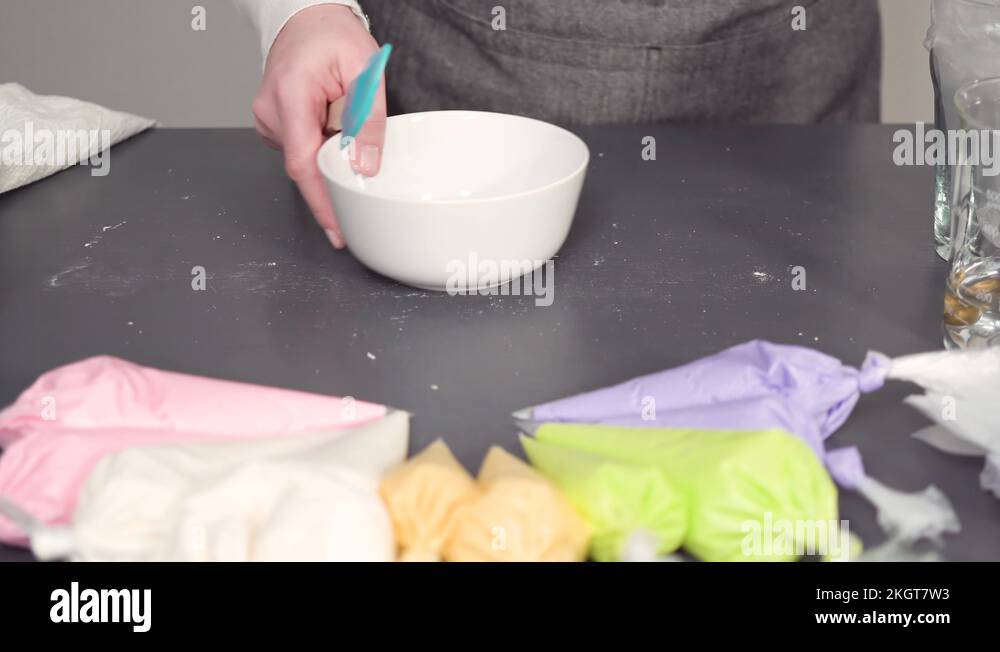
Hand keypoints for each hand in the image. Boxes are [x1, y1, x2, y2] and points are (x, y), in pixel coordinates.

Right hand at [251, 4, 386, 248]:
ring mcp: (267, 118)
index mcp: (291, 94)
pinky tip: (328, 120)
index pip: (303, 163)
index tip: (336, 228)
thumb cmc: (333, 35)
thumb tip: (364, 166)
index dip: (321, 201)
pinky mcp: (273, 123)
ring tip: (340, 112)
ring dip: (328, 150)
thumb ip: (367, 121)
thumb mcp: (365, 71)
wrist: (307, 17)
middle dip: (334, 170)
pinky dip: (320, 143)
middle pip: (305, 165)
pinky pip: (301, 147)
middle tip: (359, 156)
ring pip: (305, 157)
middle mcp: (271, 109)